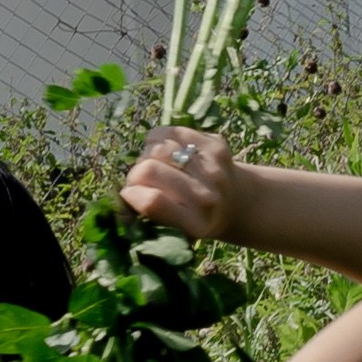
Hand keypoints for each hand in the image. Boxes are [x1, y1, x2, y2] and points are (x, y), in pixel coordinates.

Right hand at [121, 126, 244, 243]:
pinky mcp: (215, 143)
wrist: (237, 202)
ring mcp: (214, 167)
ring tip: (153, 165)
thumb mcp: (175, 229)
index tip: (128, 194)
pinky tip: (164, 151)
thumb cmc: (196, 219)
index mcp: (195, 224)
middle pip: (150, 170)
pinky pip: (170, 132)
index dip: (132, 194)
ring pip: (158, 147)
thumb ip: (151, 213)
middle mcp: (208, 196)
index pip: (153, 202)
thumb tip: (124, 193)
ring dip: (147, 155)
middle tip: (140, 180)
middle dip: (135, 174)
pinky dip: (159, 140)